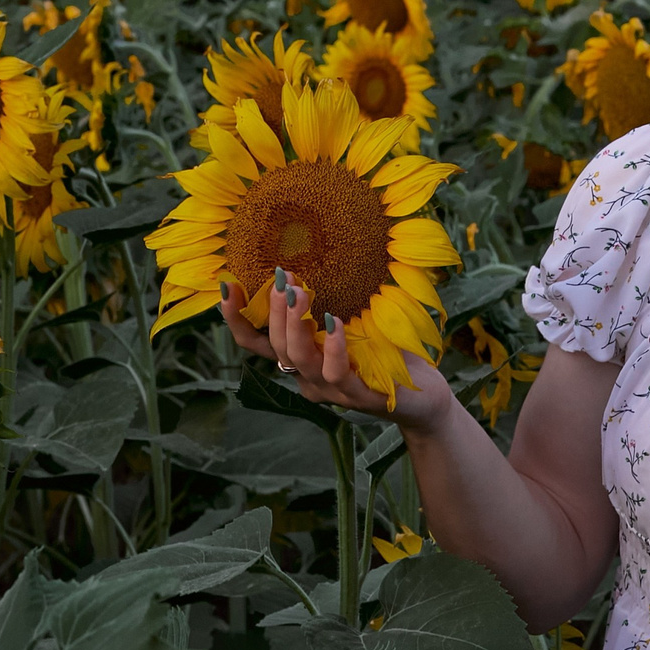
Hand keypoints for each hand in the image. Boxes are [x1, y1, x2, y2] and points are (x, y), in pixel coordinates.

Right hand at [215, 274, 455, 427]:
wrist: (422, 395)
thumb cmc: (385, 353)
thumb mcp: (353, 321)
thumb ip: (329, 299)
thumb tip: (311, 253)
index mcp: (301, 359)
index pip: (256, 342)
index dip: (236, 318)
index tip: (226, 285)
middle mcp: (308, 378)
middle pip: (274, 346)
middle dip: (273, 310)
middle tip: (281, 278)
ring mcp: (331, 390)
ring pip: (297, 360)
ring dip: (294, 324)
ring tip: (299, 292)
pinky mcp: (358, 397)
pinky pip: (336, 373)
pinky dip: (332, 346)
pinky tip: (335, 323)